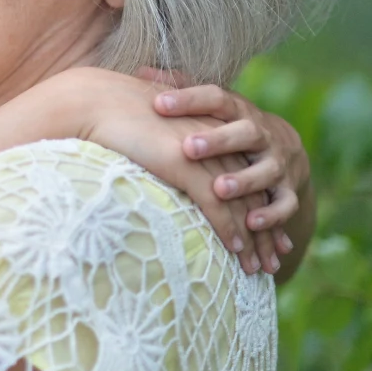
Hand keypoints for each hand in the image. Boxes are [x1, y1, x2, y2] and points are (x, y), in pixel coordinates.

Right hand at [49, 68, 266, 274]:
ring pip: (240, 206)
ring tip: (259, 268)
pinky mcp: (189, 168)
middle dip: (265, 231)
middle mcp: (216, 143)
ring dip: (253, 241)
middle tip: (273, 259)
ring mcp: (205, 156)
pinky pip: (217, 206)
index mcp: (209, 131)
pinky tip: (235, 250)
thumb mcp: (151, 128)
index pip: (245, 174)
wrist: (98, 102)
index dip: (258, 205)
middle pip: (252, 195)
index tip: (267, 231)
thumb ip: (167, 143)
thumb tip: (164, 159)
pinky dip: (230, 230)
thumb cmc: (114, 113)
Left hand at [152, 80, 307, 272]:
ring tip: (219, 189)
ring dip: (244, 180)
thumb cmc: (230, 126)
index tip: (159, 104)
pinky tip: (252, 224)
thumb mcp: (212, 107)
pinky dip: (272, 216)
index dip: (188, 100)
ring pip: (266, 170)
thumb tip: (141, 71)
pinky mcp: (290, 191)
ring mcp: (278, 163)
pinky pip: (286, 204)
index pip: (216, 99)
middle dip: (218, 140)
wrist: (286, 151)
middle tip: (188, 147)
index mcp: (238, 111)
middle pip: (245, 133)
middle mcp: (262, 135)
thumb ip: (181, 89)